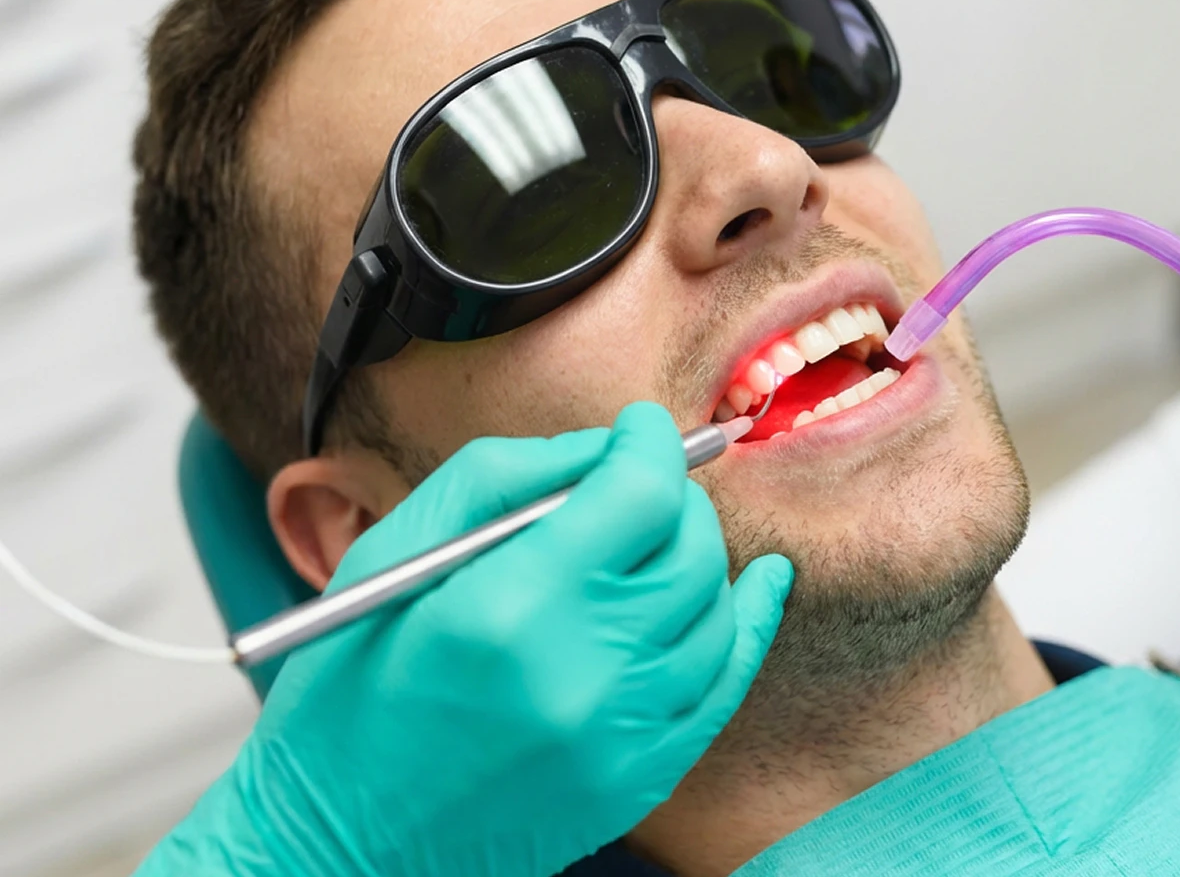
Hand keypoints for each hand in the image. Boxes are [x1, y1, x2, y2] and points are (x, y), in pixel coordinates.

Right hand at [138, 403, 791, 876]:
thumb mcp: (395, 549)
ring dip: (699, 554)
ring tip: (662, 534)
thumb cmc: (347, 686)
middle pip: (691, 547)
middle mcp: (583, 674)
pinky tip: (760, 581)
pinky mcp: (638, 779)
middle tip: (640, 481)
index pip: (641, 493)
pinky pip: (726, 683)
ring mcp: (621, 737)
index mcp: (511, 606)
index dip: (650, 442)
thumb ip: (510, 474)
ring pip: (718, 609)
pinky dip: (747, 623)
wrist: (338, 842)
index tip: (641, 425)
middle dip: (675, 494)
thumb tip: (604, 446)